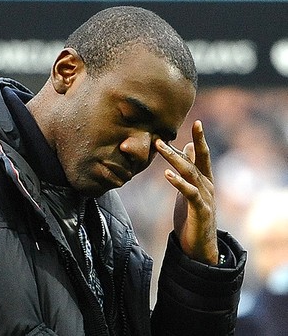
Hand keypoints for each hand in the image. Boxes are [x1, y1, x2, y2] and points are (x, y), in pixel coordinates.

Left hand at [155, 120, 218, 264]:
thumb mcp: (191, 188)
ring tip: (159, 146)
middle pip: (198, 160)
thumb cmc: (193, 215)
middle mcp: (208, 186)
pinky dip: (178, 183)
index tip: (197, 122)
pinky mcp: (200, 211)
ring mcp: (206, 198)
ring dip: (174, 159)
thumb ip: (191, 168)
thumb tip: (187, 146)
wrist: (199, 246)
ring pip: (191, 174)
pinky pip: (189, 193)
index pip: (203, 155)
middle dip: (194, 142)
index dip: (200, 139)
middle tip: (178, 126)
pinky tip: (167, 174)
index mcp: (205, 180)